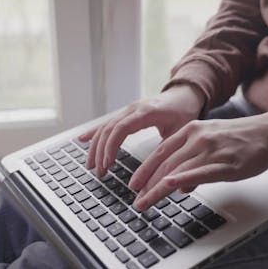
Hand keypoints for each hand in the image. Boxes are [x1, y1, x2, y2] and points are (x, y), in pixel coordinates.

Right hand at [79, 84, 205, 176]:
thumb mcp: (180, 131)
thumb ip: (170, 149)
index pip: (121, 128)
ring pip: (105, 127)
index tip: (108, 163)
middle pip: (109, 129)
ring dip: (96, 147)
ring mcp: (128, 110)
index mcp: (146, 112)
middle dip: (100, 152)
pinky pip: (107, 123)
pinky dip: (94, 132)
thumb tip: (163, 173)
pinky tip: (82, 139)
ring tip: (92, 166)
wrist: (184, 95)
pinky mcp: (126, 113)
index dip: (111, 146)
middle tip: (99, 172)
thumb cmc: (184, 112)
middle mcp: (133, 109)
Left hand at [130, 106, 267, 210]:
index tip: (134, 183)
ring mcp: (211, 150)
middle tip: (136, 199)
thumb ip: (192, 160)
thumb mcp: (211, 140)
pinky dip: (182, 179)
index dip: (145, 168)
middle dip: (146, 182)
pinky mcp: (226, 164)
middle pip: (165, 162)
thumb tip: (178, 185)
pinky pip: (200, 172)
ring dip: (157, 188)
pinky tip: (169, 186)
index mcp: (192, 130)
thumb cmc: (241, 138)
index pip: (161, 151)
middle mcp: (198, 138)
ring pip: (177, 169)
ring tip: (145, 202)